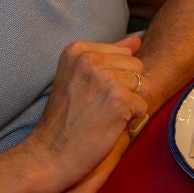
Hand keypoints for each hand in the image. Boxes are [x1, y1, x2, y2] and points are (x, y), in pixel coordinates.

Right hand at [22, 35, 145, 192]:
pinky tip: (109, 125)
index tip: (91, 93)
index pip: (124, 54)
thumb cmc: (65, 118)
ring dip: (130, 103)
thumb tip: (137, 39)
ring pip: (143, 85)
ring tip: (104, 114)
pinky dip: (131, 119)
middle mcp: (90, 59)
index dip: (115, 78)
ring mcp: (105, 78)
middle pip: (136, 67)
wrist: (50, 154)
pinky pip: (143, 105)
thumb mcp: (78, 77)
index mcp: (78, 49)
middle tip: (99, 106)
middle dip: (126, 88)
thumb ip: (108, 55)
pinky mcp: (119, 99)